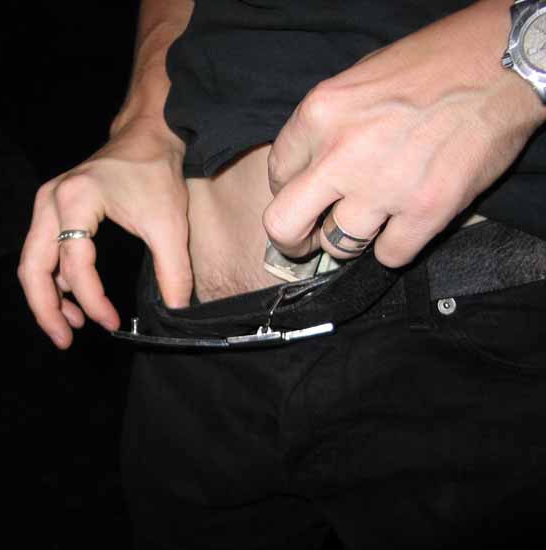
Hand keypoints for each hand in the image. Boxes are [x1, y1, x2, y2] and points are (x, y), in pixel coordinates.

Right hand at [18, 116, 192, 348]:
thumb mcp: (170, 223)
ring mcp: (46, 204)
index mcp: (76, 200)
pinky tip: (73, 302)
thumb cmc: (155, 171)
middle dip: (46, 310)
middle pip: (32, 267)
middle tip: (65, 340)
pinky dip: (52, 281)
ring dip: (46, 298)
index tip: (112, 323)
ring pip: (31, 262)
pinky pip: (40, 253)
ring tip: (71, 326)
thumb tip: (176, 310)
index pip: (76, 265)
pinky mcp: (51, 210)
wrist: (147, 135)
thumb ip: (174, 270)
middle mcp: (51, 201)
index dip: (93, 301)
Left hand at [263, 0, 545, 267]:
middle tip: (310, 238)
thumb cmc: (432, 66)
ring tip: (377, 216)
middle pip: (283, 226)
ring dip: (353, 239)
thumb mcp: (358, 81)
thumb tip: (308, 172)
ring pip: (338, 248)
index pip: (276, 174)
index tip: (309, 193)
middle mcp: (342, 154)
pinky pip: (389, 257)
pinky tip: (408, 222)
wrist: (503, 63)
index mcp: (319, 114)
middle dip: (294, 239)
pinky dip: (395, 246)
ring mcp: (383, 186)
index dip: (290, 190)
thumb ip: (326, 129)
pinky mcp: (425, 210)